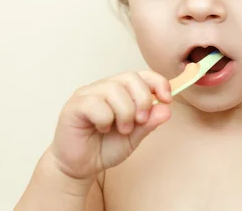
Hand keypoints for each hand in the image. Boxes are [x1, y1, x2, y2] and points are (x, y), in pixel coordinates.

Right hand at [51, 71, 172, 180]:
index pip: (142, 75)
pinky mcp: (74, 105)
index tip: (167, 99)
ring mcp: (87, 94)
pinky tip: (101, 128)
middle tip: (139, 121)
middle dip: (142, 100)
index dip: (158, 83)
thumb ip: (149, 123)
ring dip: (124, 113)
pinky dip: (105, 119)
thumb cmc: (105, 147)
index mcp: (120, 91)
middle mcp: (103, 87)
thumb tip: (166, 108)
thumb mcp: (134, 137)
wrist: (80, 166)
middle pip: (130, 77)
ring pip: (113, 90)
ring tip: (121, 129)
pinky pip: (95, 103)